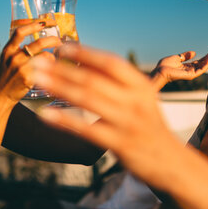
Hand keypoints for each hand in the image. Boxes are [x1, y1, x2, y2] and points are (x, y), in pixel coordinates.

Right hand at [0, 19, 61, 104]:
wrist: (0, 95)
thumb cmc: (7, 75)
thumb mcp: (7, 59)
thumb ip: (18, 49)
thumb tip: (38, 40)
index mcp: (8, 50)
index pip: (20, 32)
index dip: (33, 25)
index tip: (44, 22)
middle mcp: (14, 57)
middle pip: (38, 43)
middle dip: (53, 40)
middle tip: (59, 40)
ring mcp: (21, 68)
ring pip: (46, 55)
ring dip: (54, 55)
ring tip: (56, 57)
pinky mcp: (28, 78)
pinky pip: (47, 69)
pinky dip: (52, 67)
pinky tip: (53, 69)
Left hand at [32, 44, 183, 188]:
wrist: (170, 162)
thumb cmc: (147, 124)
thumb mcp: (139, 98)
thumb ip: (115, 81)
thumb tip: (82, 61)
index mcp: (140, 85)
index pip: (111, 63)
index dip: (85, 53)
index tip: (61, 47)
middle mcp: (136, 101)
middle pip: (93, 80)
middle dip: (63, 70)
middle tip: (37, 62)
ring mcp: (128, 123)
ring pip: (88, 100)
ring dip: (59, 87)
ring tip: (37, 79)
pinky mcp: (120, 144)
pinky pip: (86, 130)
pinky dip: (64, 120)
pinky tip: (44, 114)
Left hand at [150, 47, 207, 89]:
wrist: (160, 71)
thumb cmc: (165, 65)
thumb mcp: (176, 58)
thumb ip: (185, 56)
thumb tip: (194, 52)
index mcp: (187, 67)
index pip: (200, 61)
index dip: (206, 55)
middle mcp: (191, 70)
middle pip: (204, 63)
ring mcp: (192, 73)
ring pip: (205, 66)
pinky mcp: (191, 75)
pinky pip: (202, 69)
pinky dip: (207, 63)